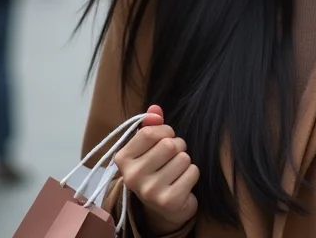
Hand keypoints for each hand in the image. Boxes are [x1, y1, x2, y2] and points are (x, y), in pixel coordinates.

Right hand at [114, 105, 199, 234]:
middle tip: (172, 157)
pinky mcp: (168, 201)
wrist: (163, 208)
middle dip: (177, 146)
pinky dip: (192, 174)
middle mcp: (132, 177)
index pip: (149, 132)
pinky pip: (192, 171)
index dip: (164, 131)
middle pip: (169, 145)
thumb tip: (155, 109)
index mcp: (123, 159)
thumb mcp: (149, 147)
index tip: (165, 138)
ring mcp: (150, 191)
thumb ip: (151, 125)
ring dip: (185, 161)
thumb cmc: (156, 168)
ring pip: (183, 157)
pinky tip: (182, 182)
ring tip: (176, 170)